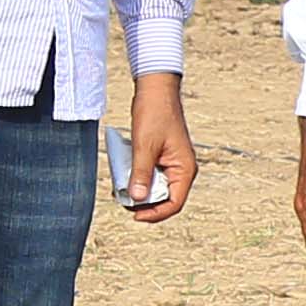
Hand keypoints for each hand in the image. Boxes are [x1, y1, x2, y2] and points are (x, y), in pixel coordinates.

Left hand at [122, 68, 196, 222]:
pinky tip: (124, 175)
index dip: (155, 214)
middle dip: (145, 202)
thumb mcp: (144, 146)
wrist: (155, 89)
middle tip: (123, 201)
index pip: (174, 203)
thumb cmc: (155, 113)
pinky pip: (151, 175)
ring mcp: (172, 163)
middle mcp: (182, 169)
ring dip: (139, 190)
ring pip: (156, 187)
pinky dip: (138, 178)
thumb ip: (140, 174)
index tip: (135, 215)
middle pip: (165, 198)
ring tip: (121, 189)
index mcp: (184, 169)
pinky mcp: (162, 157)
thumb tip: (136, 199)